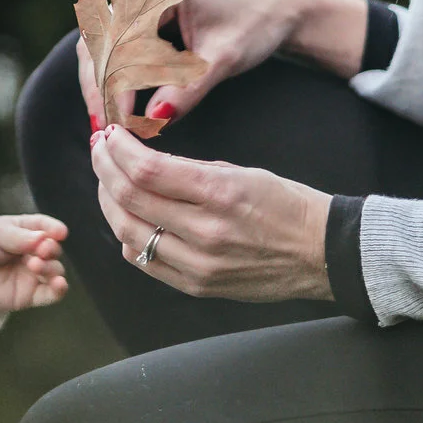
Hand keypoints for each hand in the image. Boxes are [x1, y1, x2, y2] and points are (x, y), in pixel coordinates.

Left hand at [0, 213, 69, 320]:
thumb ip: (20, 237)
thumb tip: (44, 238)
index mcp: (24, 232)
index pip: (45, 227)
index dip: (54, 229)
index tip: (60, 232)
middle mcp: (32, 253)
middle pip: (52, 250)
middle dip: (50, 249)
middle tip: (41, 250)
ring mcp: (32, 274)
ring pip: (54, 271)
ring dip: (51, 268)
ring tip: (35, 265)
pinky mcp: (29, 295)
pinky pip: (50, 294)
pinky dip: (59, 290)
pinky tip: (59, 284)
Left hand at [89, 124, 331, 301]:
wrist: (322, 253)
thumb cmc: (287, 205)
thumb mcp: (241, 173)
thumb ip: (188, 169)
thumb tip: (141, 159)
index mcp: (219, 194)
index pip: (146, 170)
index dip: (117, 150)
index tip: (109, 136)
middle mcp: (205, 232)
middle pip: (129, 199)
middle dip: (104, 169)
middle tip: (100, 151)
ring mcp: (199, 264)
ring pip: (128, 233)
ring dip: (108, 203)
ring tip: (107, 181)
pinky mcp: (197, 286)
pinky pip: (145, 261)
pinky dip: (128, 236)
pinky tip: (128, 217)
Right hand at [118, 0, 369, 124]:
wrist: (278, 11)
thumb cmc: (255, 26)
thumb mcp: (224, 59)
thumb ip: (189, 89)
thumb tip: (155, 121)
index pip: (118, 42)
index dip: (114, 86)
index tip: (120, 126)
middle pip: (97, 42)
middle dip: (99, 88)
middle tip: (105, 132)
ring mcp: (138, 4)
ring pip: (100, 46)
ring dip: (101, 85)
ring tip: (108, 125)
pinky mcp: (143, 20)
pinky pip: (114, 49)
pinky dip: (113, 80)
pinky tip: (120, 110)